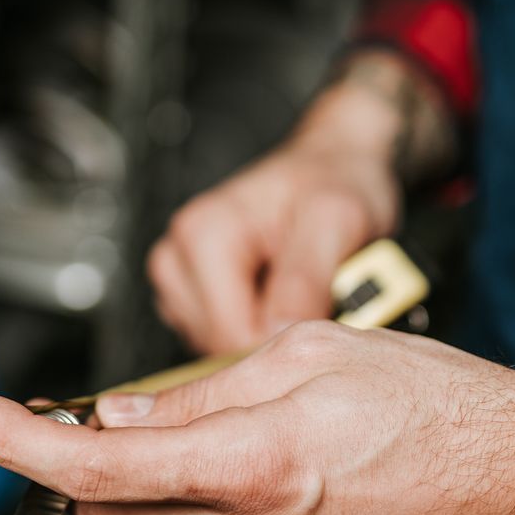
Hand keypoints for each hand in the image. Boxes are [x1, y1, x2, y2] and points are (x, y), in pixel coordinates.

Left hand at [0, 323, 514, 514]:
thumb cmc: (441, 404)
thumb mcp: (309, 352)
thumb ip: (200, 389)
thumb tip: (123, 412)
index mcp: (253, 465)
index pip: (93, 464)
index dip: (17, 439)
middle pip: (106, 514)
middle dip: (74, 463)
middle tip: (76, 412)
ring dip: (133, 486)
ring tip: (177, 428)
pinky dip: (188, 509)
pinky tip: (229, 466)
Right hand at [146, 52, 452, 354]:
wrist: (332, 167)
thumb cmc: (336, 184)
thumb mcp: (339, 220)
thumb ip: (307, 277)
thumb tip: (276, 331)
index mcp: (202, 235)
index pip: (229, 335)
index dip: (282, 338)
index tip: (320, 314)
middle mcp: (176, 255)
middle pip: (218, 344)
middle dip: (271, 333)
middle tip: (315, 295)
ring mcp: (178, 278)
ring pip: (216, 348)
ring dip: (264, 331)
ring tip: (297, 290)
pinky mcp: (187, 295)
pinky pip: (217, 339)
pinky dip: (254, 327)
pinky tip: (278, 296)